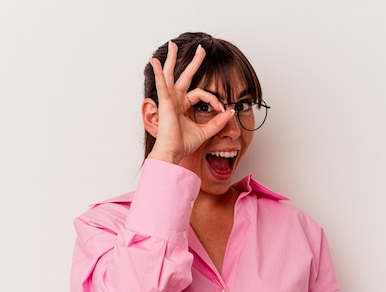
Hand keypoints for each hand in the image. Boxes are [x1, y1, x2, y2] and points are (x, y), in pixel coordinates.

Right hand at [147, 41, 234, 163]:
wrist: (173, 153)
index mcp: (183, 105)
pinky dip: (158, 72)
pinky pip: (162, 84)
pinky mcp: (165, 102)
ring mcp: (169, 99)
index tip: (222, 108)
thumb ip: (217, 122)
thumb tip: (230, 112)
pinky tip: (155, 61)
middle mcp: (175, 100)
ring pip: (170, 75)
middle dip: (193, 62)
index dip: (213, 98)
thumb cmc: (183, 144)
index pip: (201, 93)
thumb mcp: (205, 131)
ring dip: (171, 59)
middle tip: (200, 49)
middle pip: (185, 76)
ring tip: (172, 44)